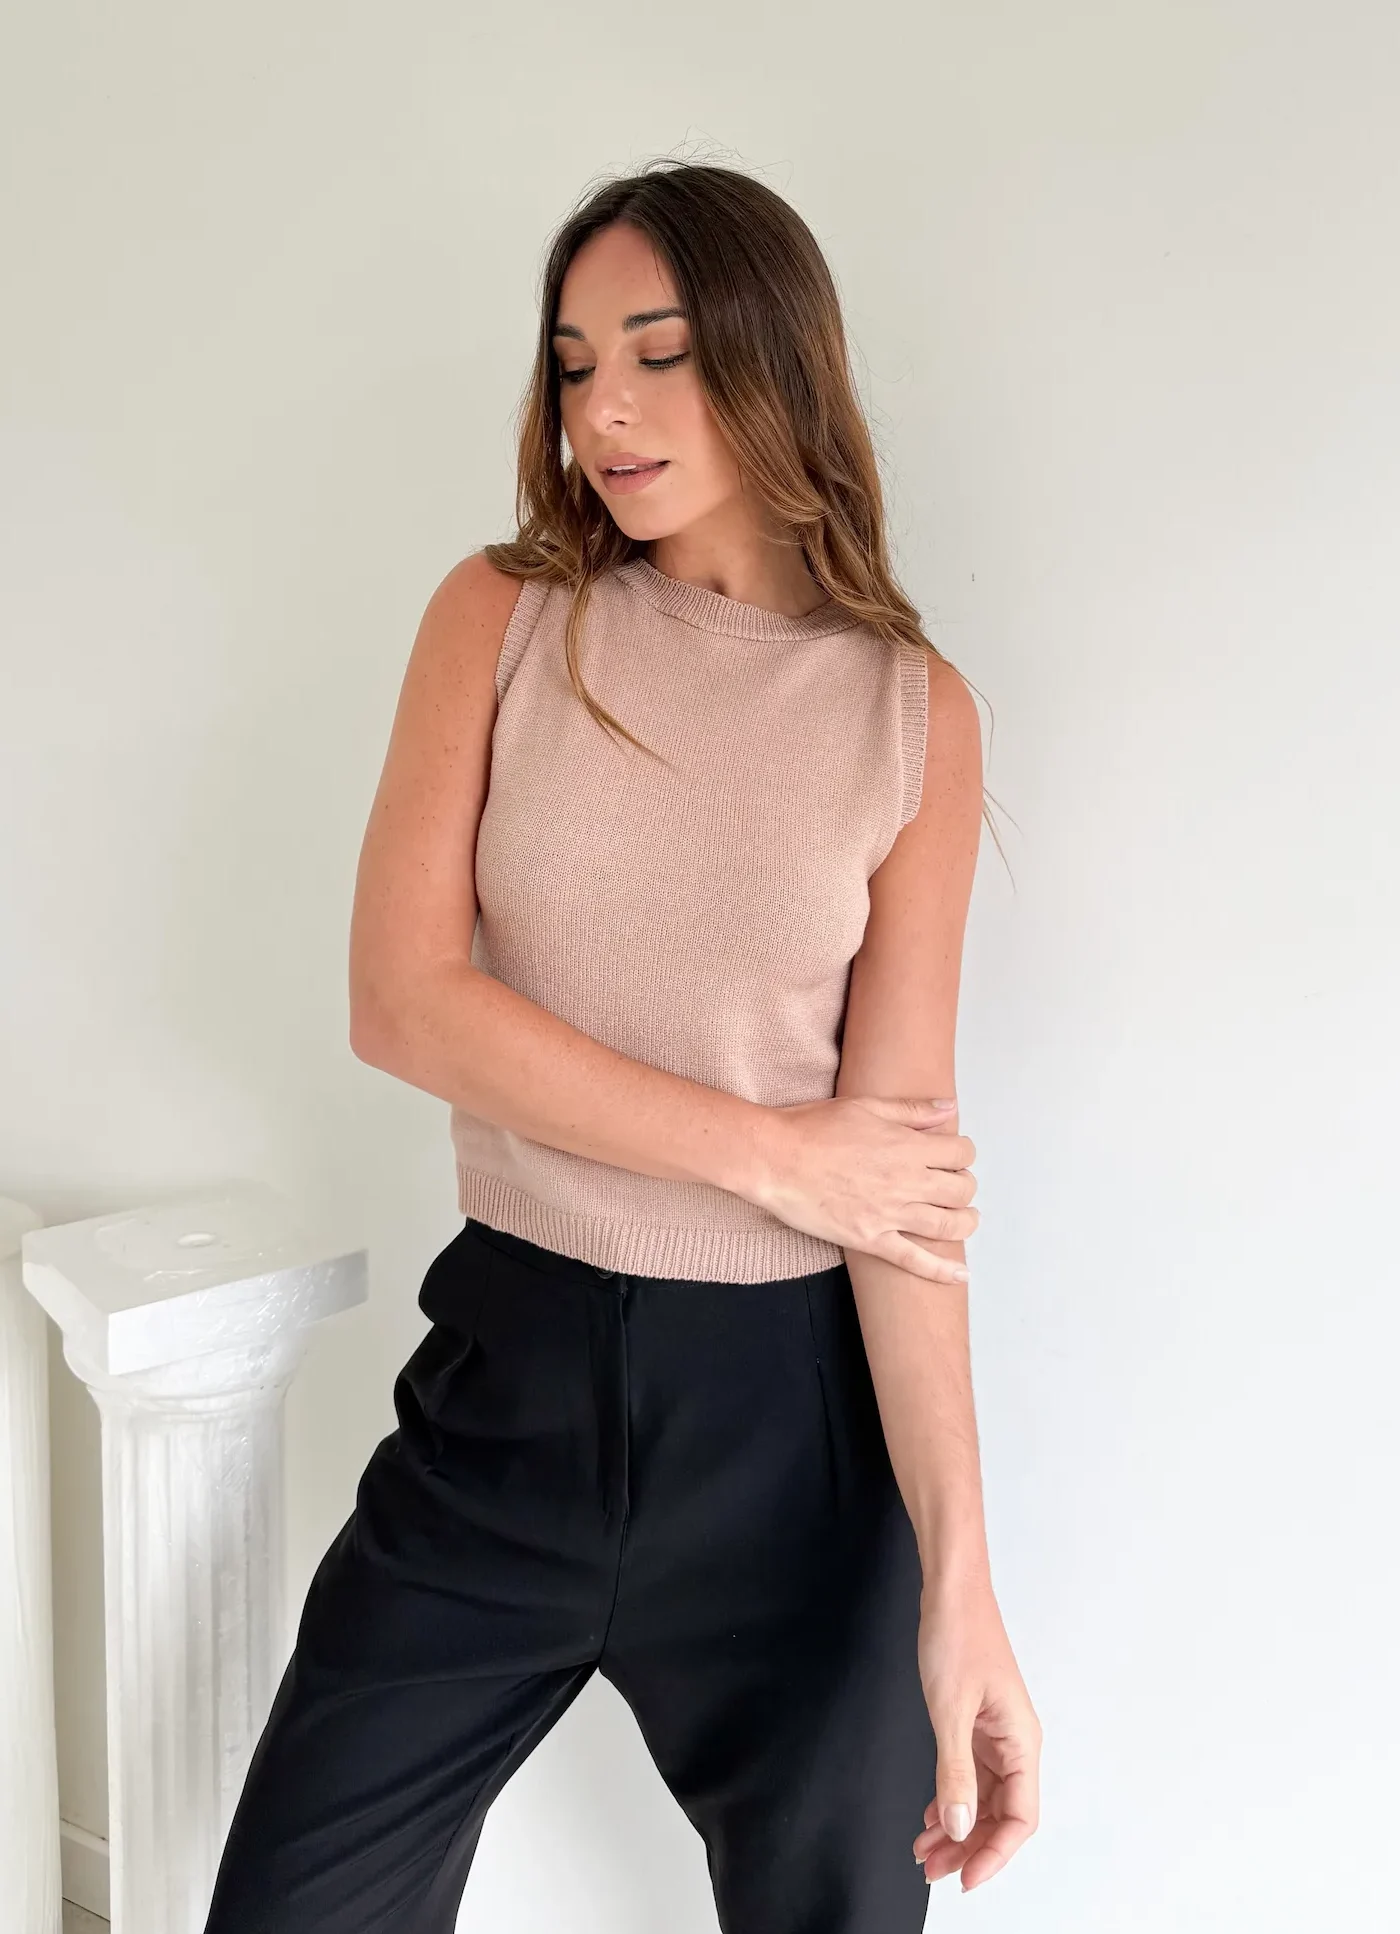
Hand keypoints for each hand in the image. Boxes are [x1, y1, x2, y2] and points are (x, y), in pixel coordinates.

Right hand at [743, 1096, 978, 1283]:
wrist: (773, 1159)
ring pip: (948, 1226)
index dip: (963, 1152)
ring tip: (965, 1220)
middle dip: (965, 1186)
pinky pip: (914, 1261)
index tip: (954, 1155)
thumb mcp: (865, 1106)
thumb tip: (949, 1107)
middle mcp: (905, 1181)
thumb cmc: (811, 1129)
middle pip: (961, 1190)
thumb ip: (911, 1110)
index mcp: (906, 1146)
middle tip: (955, 1184)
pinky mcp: (870, 1240)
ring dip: (966, 1223)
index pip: (960, 1152)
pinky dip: (942, 1271)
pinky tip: (961, 1275)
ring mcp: (889, 1214)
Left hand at [912, 1579, 1041, 1891]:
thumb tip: (961, 1827)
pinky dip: (951, 1799)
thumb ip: (955, 1773)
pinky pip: (969, 1775)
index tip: (966, 1878)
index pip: (1020, 1817)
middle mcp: (1014, 1742)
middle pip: (1001, 1814)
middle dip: (970, 1847)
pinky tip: (930, 1815)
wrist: (950, 1589)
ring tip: (925, 1851)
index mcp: (1021, 1741)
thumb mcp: (950, 1710)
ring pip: (983, 1798)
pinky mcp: (976, 1723)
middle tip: (934, 1870)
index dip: (995, 1854)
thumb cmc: (958, 1635)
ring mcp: (995, 1733)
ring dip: (957, 1828)